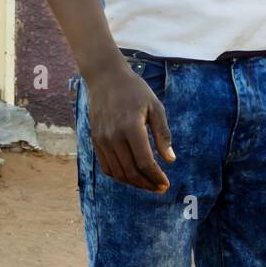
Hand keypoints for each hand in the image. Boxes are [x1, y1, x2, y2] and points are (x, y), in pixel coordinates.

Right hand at [84, 62, 173, 191]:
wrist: (106, 78)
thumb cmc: (135, 91)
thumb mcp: (155, 107)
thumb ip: (163, 134)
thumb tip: (170, 160)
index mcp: (131, 127)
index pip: (144, 161)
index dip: (156, 177)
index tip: (166, 184)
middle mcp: (113, 136)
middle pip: (130, 171)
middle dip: (147, 184)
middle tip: (160, 188)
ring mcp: (102, 140)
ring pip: (118, 172)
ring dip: (134, 183)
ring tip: (149, 184)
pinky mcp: (95, 140)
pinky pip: (106, 166)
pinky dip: (119, 176)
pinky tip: (132, 176)